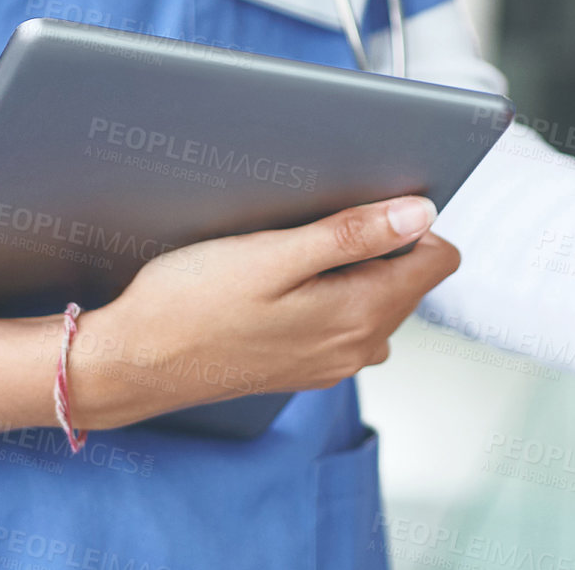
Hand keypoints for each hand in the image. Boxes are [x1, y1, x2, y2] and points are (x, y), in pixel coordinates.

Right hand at [71, 196, 457, 428]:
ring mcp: (332, 364)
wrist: (136, 364)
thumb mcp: (273, 254)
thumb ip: (354, 235)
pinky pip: (346, 324)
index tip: (365, 205)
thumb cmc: (190, 304)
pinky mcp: (306, 370)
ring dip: (354, 272)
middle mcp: (357, 348)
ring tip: (293, 254)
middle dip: (381, 245)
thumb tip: (419, 214)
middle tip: (313, 225)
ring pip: (379, 302)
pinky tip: (280, 286)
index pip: (438, 261)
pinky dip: (329, 297)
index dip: (411, 222)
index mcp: (360, 315)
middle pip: (410, 281)